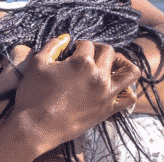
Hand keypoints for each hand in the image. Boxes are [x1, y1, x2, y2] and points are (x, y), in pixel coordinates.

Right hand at [0, 34, 139, 160]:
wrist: (36, 126)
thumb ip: (52, 46)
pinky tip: (114, 87)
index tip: (71, 51)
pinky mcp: (108, 110)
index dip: (78, 45)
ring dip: (122, 64)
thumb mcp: (37, 63)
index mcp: (82, 62)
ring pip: (130, 71)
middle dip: (97, 50)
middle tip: (87, 56)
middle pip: (108, 52)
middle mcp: (98, 76)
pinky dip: (126, 89)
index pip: (87, 44)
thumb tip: (65, 37)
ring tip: (110, 65)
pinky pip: (129, 97)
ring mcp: (106, 93)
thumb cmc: (33, 94)